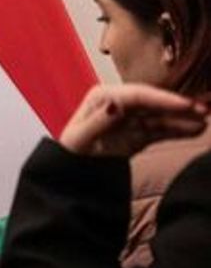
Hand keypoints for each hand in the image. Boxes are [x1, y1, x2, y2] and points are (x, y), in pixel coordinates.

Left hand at [59, 84, 207, 156]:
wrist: (73, 172)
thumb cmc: (71, 153)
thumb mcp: (78, 140)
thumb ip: (97, 123)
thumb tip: (116, 105)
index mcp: (102, 97)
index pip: (136, 95)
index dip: (162, 98)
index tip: (185, 104)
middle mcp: (119, 102)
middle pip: (153, 102)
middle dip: (179, 105)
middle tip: (205, 109)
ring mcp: (132, 117)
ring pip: (161, 115)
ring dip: (184, 118)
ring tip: (206, 120)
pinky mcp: (140, 131)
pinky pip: (162, 129)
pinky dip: (179, 130)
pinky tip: (196, 130)